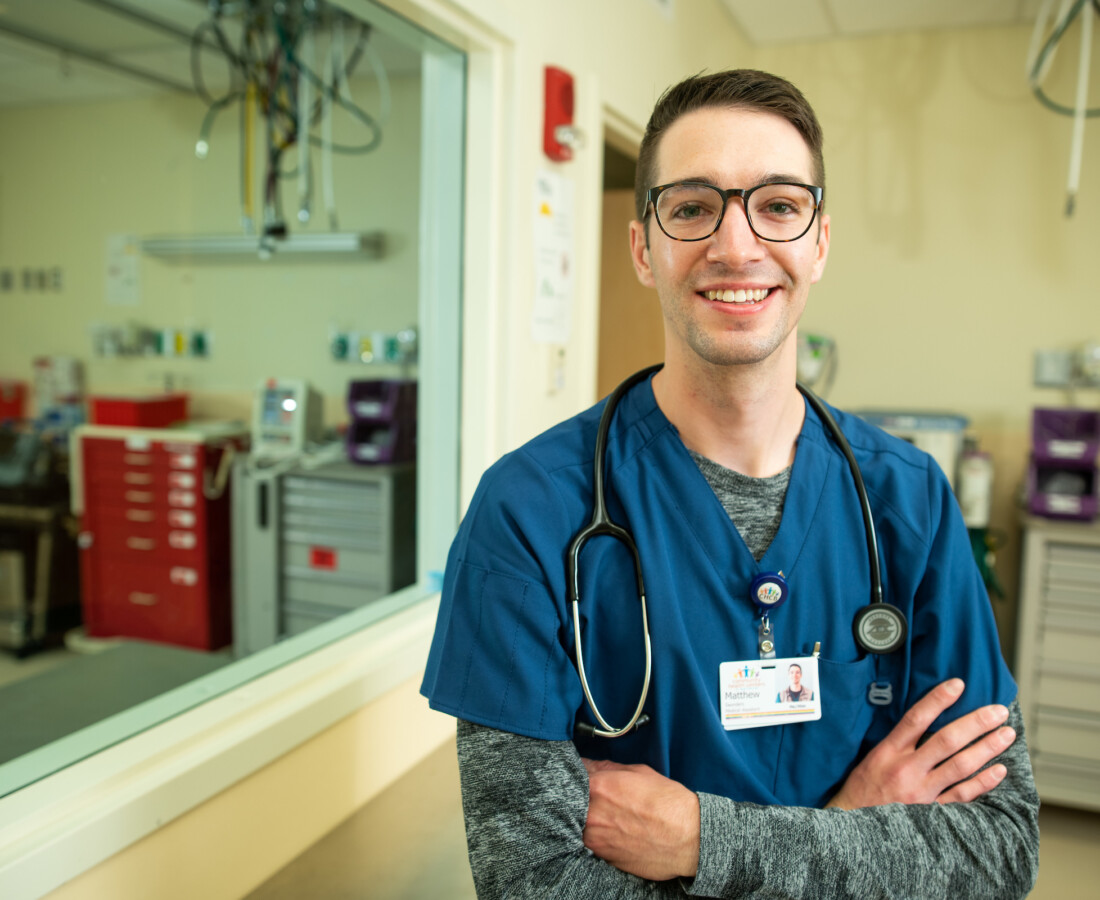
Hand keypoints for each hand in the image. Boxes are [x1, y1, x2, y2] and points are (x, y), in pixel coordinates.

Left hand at [581, 758, 699, 879]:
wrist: (688, 839)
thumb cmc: (668, 804)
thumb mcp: (639, 773)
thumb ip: (608, 768)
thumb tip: (590, 765)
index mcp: (599, 787)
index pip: (573, 774)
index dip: (576, 772)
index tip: (580, 773)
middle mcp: (592, 813)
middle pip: (571, 799)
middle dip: (579, 794)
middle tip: (594, 794)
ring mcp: (595, 838)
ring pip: (576, 822)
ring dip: (585, 815)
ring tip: (605, 813)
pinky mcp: (602, 856)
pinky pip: (589, 841)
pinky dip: (595, 834)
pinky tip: (611, 830)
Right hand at [827, 678, 1014, 809]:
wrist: (853, 827)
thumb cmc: (863, 790)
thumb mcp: (872, 758)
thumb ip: (897, 742)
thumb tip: (925, 719)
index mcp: (888, 752)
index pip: (916, 718)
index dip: (938, 700)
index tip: (958, 685)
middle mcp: (907, 769)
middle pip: (946, 740)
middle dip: (976, 723)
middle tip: (998, 711)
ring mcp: (922, 792)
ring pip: (961, 766)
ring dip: (987, 748)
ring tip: (1006, 734)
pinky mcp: (932, 812)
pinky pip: (963, 795)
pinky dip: (983, 782)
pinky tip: (1000, 770)